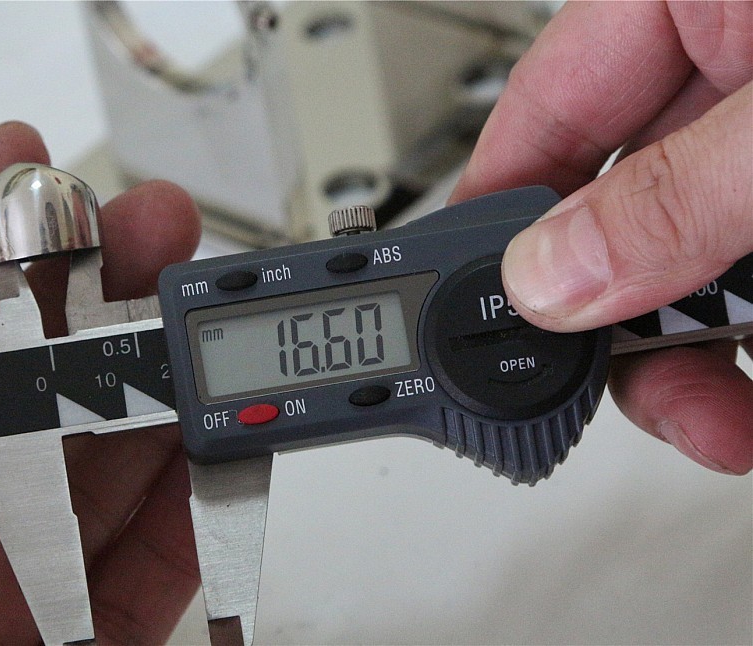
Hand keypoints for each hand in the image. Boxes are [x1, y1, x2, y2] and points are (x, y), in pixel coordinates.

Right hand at [451, 2, 751, 473]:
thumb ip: (677, 198)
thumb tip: (549, 281)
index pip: (537, 114)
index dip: (491, 223)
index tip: (464, 316)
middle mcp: (724, 66)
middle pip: (607, 216)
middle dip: (606, 323)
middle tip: (601, 394)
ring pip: (684, 268)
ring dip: (691, 362)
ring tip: (719, 421)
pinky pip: (747, 282)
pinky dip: (746, 348)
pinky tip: (749, 394)